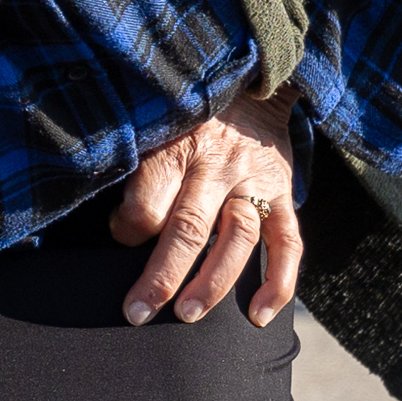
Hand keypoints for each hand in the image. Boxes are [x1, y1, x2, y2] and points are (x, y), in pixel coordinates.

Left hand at [113, 86, 304, 327]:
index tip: (117, 235)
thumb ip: (137, 172)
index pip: (148, 202)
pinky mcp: (284, 194)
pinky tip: (259, 315)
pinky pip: (288, 243)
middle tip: (138, 312)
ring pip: (236, 238)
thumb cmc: (187, 119)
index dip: (126, 230)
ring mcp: (253, 181)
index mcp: (176, 147)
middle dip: (161, 276)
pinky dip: (278, 282)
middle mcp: (216, 165)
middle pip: (188, 227)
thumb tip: (113, 226)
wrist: (249, 85)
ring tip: (189, 315)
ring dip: (213, 282)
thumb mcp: (155, 127)